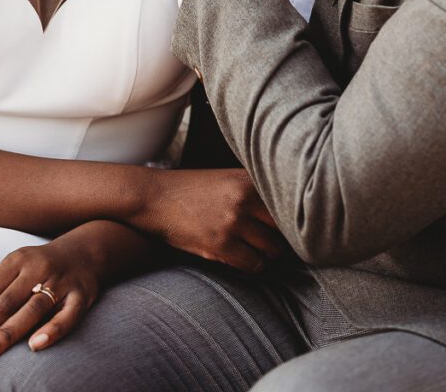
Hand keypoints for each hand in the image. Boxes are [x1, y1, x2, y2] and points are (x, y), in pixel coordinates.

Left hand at [0, 222, 116, 368]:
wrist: (87, 251)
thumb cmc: (42, 266)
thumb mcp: (18, 266)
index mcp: (17, 260)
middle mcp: (37, 268)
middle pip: (6, 302)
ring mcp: (60, 281)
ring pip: (31, 309)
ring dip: (7, 334)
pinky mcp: (81, 295)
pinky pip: (67, 316)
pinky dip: (52, 330)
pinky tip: (34, 346)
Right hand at [135, 168, 283, 273]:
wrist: (153, 196)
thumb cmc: (190, 189)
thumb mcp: (224, 179)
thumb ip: (252, 191)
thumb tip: (286, 210)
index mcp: (248, 179)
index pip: (289, 204)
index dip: (292, 220)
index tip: (292, 228)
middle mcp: (244, 198)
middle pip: (285, 229)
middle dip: (282, 239)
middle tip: (274, 244)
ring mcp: (232, 222)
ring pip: (272, 250)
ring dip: (267, 255)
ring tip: (257, 252)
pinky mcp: (220, 244)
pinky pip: (253, 265)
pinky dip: (251, 266)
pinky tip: (242, 259)